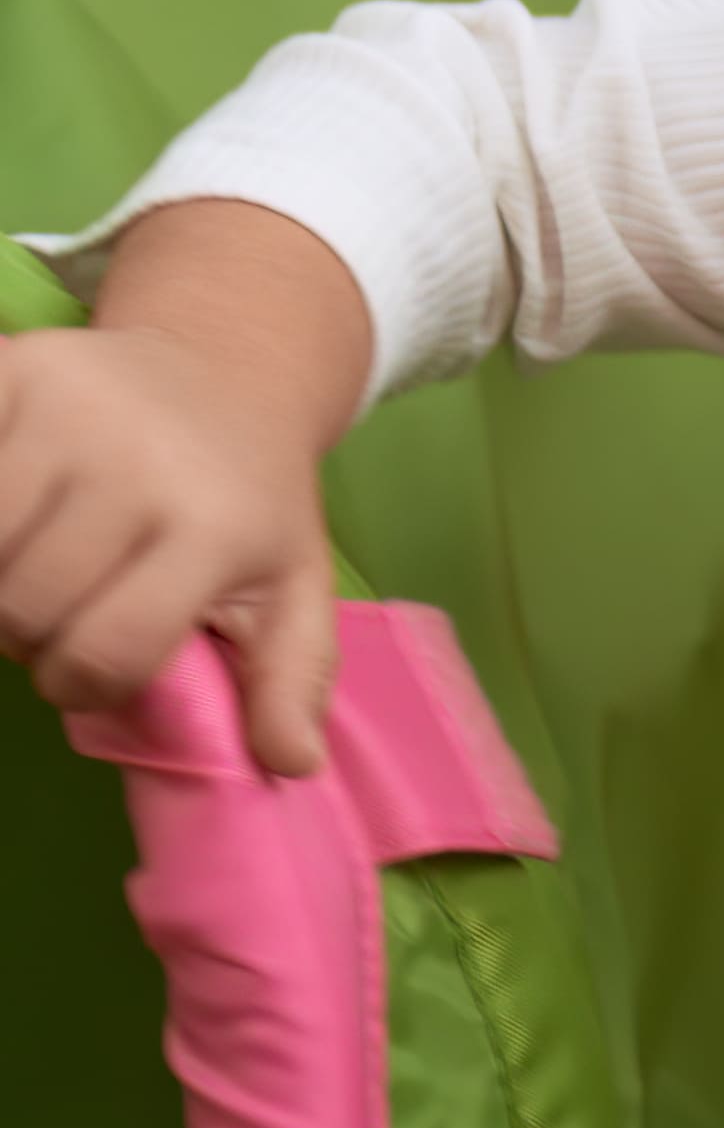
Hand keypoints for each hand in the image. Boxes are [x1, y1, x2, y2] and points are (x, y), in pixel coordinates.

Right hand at [0, 230, 361, 774]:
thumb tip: (290, 764)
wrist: (229, 364)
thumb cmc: (249, 492)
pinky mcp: (9, 370)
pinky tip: (12, 518)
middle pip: (22, 608)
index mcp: (215, 524)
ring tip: (26, 569)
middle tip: (55, 611)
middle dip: (27, 635)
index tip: (87, 672)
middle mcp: (140, 459)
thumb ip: (290, 675)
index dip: (80, 686)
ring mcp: (67, 406)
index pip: (104, 654)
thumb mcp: (291, 579)